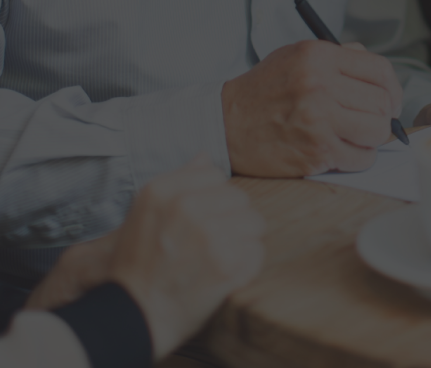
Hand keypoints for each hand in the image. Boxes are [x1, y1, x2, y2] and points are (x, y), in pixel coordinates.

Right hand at [27, 157, 265, 359]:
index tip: (202, 219)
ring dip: (242, 242)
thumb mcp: (145, 213)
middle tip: (211, 244)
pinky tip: (224, 275)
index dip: (214, 199)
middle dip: (232, 220)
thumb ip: (179, 181)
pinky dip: (247, 266)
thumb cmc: (138, 266)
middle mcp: (186, 207)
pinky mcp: (227, 264)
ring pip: (254, 224)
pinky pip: (257, 252)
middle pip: (240, 199)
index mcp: (163, 190)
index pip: (216, 176)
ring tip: (218, 259)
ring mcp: (209, 235)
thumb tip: (205, 156)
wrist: (132, 315)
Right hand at [222, 40, 402, 176]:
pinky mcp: (316, 152)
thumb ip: (340, 57)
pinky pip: (361, 159)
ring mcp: (319, 121)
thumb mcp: (297, 56)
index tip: (391, 100)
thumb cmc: (265, 90)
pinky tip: (343, 151)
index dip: (393, 88)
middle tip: (371, 121)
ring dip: (373, 138)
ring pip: (377, 132)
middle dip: (384, 116)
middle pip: (382, 104)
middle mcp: (320, 86)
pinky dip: (359, 158)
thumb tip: (380, 74)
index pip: (380, 70)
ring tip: (356, 136)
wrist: (226, 123)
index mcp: (319, 57)